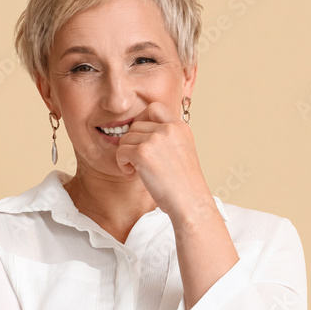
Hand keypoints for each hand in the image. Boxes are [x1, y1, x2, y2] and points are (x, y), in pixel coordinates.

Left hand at [114, 101, 212, 221]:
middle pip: (136, 125)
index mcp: (180, 127)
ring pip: (126, 138)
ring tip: (138, 169)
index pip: (154, 108)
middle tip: (141, 161)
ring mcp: (156, 139)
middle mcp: (169, 128)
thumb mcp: (184, 151)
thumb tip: (141, 132)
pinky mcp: (143, 152)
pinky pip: (120, 151)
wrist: (190, 202)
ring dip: (127, 154)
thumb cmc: (185, 184)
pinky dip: (122, 163)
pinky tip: (133, 173)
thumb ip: (168, 138)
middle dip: (134, 143)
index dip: (142, 119)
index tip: (142, 138)